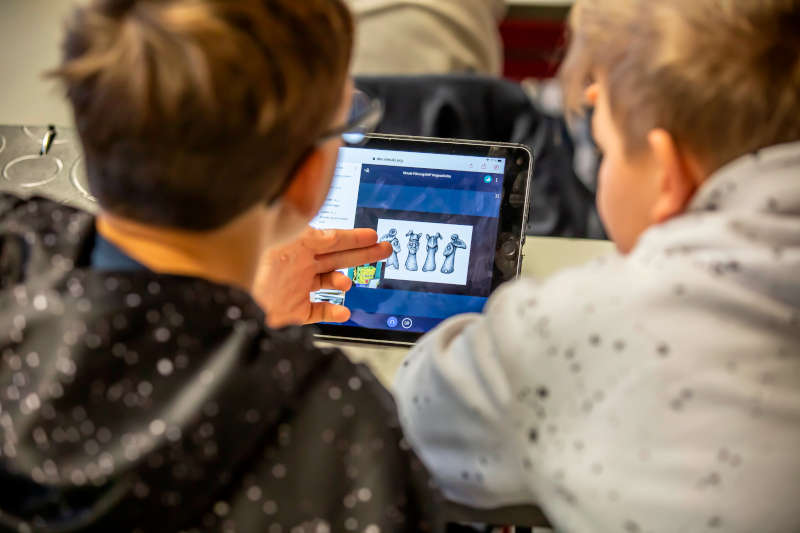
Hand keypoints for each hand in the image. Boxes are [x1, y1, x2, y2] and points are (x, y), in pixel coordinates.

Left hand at [253, 227, 391, 327]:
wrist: (231, 290)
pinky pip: (317, 310)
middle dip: (363, 255)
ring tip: (347, 283)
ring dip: (342, 281)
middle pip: (338, 258)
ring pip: (328, 283)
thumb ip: (307, 230)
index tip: (373, 237)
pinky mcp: (292, 309)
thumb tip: (328, 225)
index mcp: (297, 245)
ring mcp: (296, 287)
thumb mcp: (282, 236)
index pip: (333, 239)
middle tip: (385, 251)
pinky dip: (332, 311)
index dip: (354, 238)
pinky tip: (343, 311)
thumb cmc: (252, 257)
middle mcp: (298, 264)